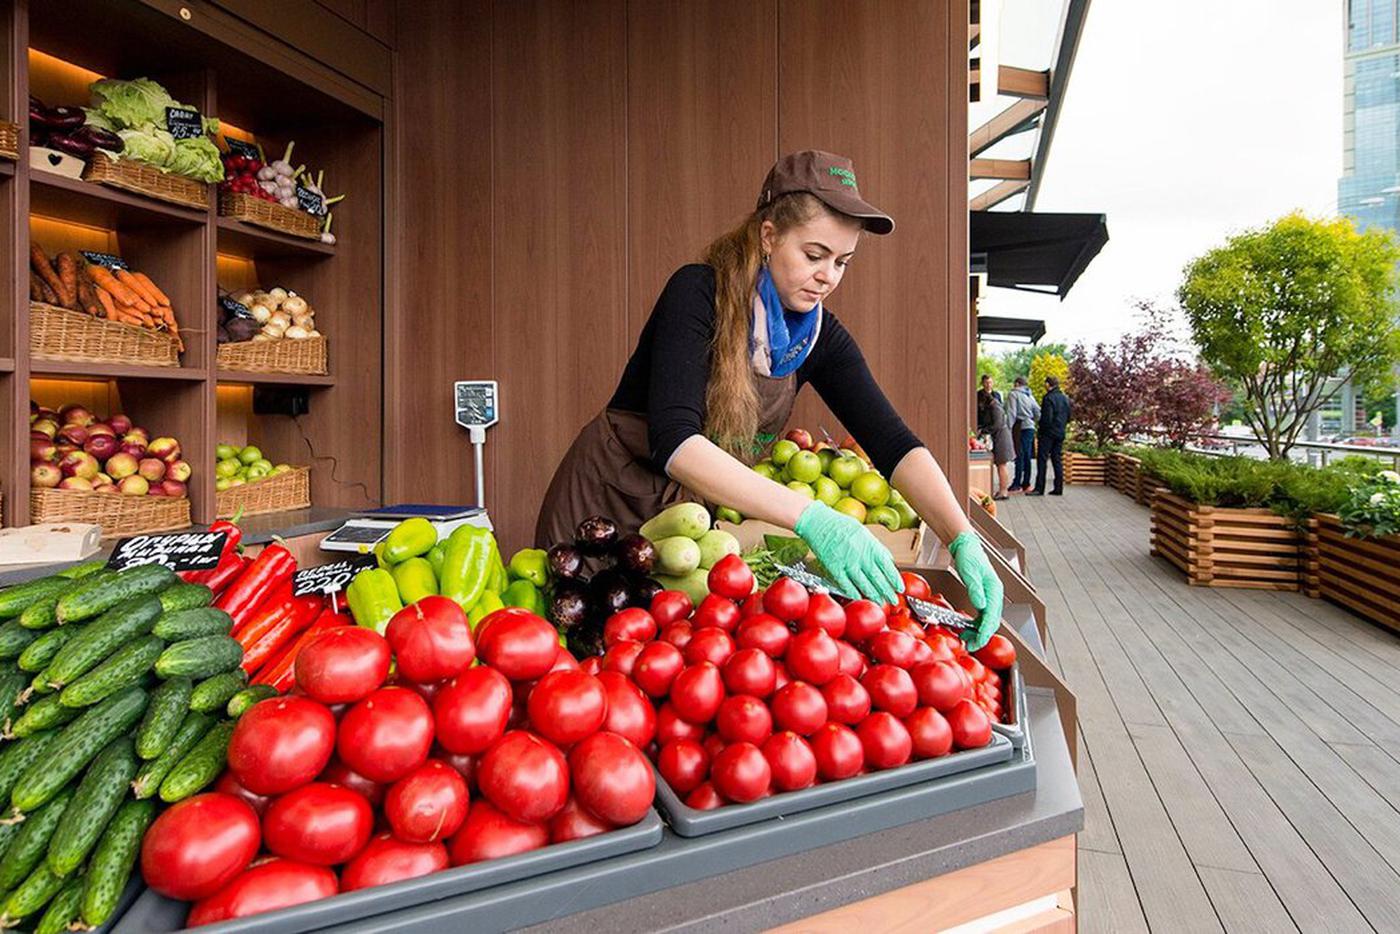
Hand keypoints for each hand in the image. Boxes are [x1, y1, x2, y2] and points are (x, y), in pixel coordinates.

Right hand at [794, 501, 902, 604]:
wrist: (818, 522)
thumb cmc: (840, 525)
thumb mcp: (864, 533)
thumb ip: (876, 547)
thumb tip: (888, 559)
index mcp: (871, 546)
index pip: (888, 567)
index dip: (895, 580)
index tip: (900, 588)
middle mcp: (862, 556)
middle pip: (878, 579)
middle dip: (887, 592)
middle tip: (893, 601)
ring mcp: (848, 563)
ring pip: (864, 585)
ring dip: (873, 596)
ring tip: (879, 603)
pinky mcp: (834, 568)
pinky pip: (846, 585)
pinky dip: (854, 593)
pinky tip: (859, 598)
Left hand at [948, 531, 1002, 650]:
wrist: (966, 545)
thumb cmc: (968, 556)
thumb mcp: (969, 571)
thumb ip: (975, 588)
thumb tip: (980, 605)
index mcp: (994, 589)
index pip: (992, 616)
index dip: (985, 632)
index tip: (977, 642)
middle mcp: (995, 594)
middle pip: (992, 621)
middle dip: (982, 636)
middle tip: (970, 646)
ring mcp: (990, 596)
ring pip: (987, 620)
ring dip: (978, 631)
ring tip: (966, 640)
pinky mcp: (983, 596)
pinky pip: (982, 614)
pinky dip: (975, 624)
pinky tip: (966, 628)